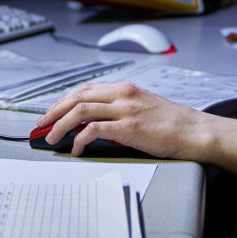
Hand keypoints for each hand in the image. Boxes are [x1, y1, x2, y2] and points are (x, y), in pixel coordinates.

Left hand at [35, 82, 211, 158]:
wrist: (193, 131)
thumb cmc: (172, 123)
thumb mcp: (143, 107)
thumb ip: (121, 109)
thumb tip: (97, 122)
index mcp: (125, 88)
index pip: (86, 89)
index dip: (65, 99)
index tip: (52, 111)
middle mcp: (122, 94)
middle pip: (78, 97)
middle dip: (55, 110)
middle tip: (42, 124)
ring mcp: (125, 109)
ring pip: (81, 111)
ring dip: (61, 125)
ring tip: (52, 137)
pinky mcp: (129, 127)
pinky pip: (94, 130)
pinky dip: (80, 139)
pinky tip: (76, 149)